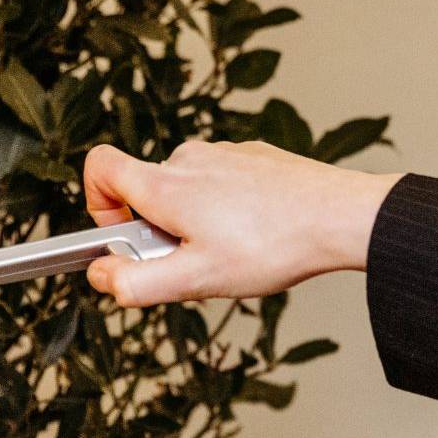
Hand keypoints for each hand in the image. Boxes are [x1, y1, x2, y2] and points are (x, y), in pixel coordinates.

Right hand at [79, 139, 403, 306]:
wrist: (340, 218)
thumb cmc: (273, 246)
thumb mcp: (196, 280)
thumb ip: (136, 283)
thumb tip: (101, 275)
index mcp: (166, 185)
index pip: (99, 166)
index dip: (97, 202)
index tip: (123, 235)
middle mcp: (190, 159)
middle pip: (148, 189)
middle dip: (159, 229)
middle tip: (198, 261)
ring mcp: (225, 153)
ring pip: (188, 188)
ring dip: (196, 220)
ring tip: (235, 251)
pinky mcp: (255, 157)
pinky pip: (223, 182)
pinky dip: (228, 208)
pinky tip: (260, 233)